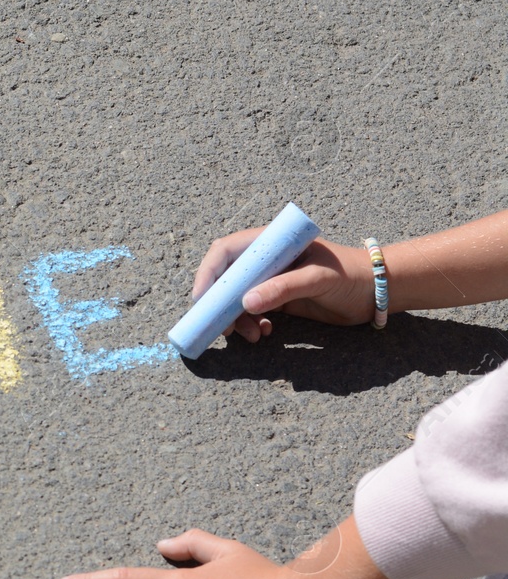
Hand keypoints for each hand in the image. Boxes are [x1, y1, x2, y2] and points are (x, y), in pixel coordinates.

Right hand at [192, 231, 374, 342]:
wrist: (376, 292)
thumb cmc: (351, 275)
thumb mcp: (317, 279)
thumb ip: (282, 288)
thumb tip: (245, 303)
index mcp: (270, 243)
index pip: (225, 252)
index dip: (208, 273)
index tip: (202, 299)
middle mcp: (264, 260)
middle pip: (225, 278)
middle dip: (219, 303)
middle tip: (223, 326)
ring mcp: (269, 279)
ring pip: (235, 298)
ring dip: (235, 318)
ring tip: (251, 335)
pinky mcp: (276, 298)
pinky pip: (250, 311)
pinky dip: (250, 323)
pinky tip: (262, 332)